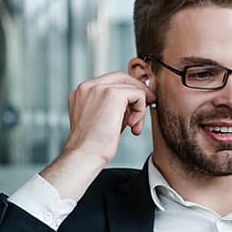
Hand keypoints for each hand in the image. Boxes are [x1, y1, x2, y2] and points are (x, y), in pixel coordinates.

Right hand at [41, 72, 149, 199]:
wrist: (85, 155)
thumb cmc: (93, 145)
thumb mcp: (102, 120)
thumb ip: (113, 108)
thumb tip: (134, 103)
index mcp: (82, 92)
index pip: (110, 82)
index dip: (127, 92)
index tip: (136, 107)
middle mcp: (88, 86)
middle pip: (121, 77)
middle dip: (138, 91)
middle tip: (149, 103)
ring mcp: (99, 88)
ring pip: (131, 86)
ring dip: (139, 107)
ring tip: (134, 127)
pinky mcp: (113, 94)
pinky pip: (137, 94)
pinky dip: (141, 110)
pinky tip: (133, 126)